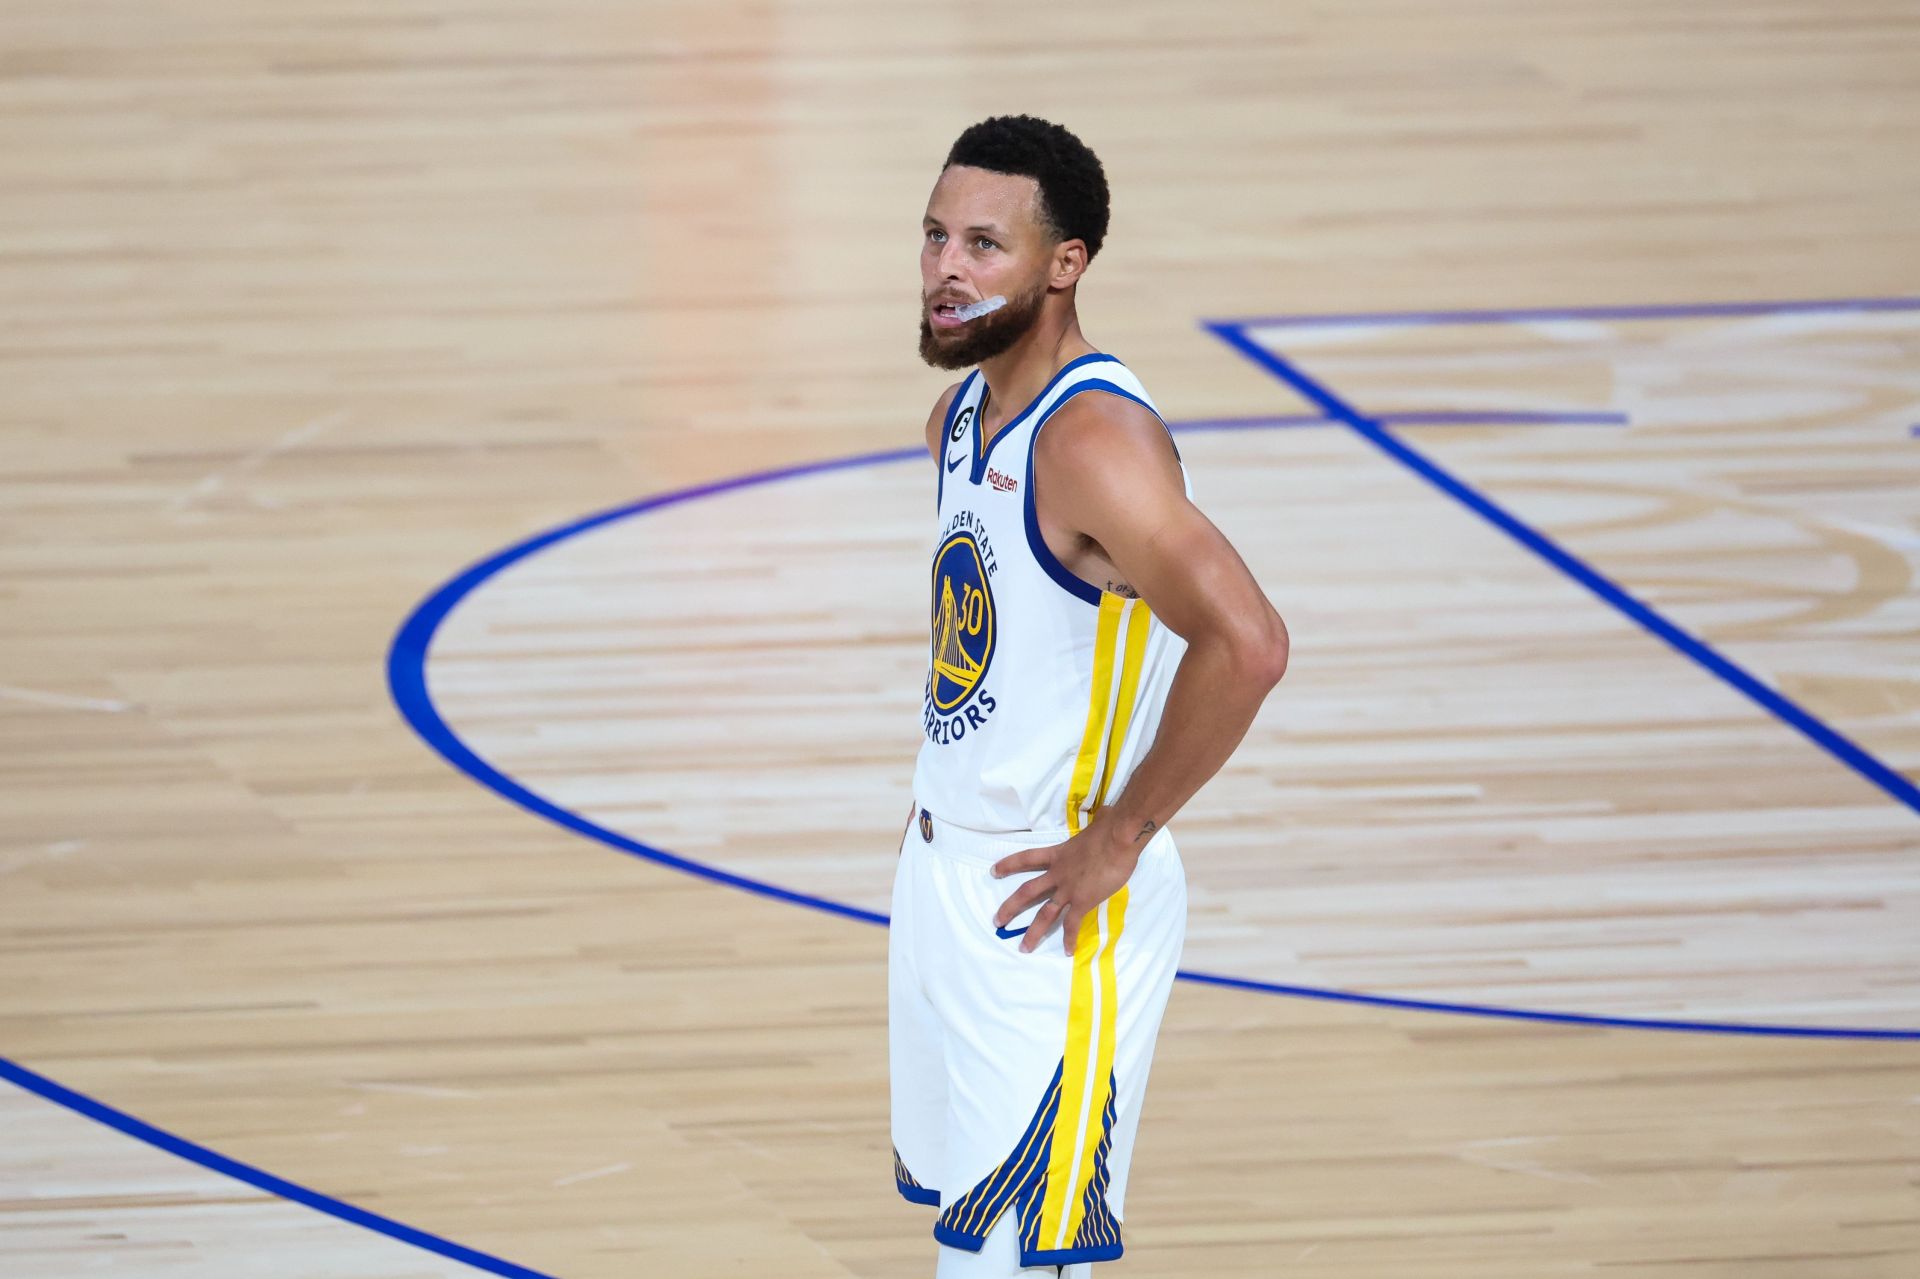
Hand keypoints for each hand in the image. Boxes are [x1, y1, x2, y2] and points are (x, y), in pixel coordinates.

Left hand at [991, 813, 1142, 955]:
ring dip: (1033, 932)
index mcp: (1058, 854)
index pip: (1026, 858)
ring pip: (1044, 914)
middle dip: (1010, 908)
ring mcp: (1069, 889)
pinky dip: (1070, 939)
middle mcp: (1057, 874)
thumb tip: (1106, 814)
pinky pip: (1073, 924)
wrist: (1119, 837)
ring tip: (1023, 948)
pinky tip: (1068, 952)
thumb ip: (1096, 823)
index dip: (1008, 865)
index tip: (993, 871)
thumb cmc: (1110, 827)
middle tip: (997, 921)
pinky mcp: (1083, 900)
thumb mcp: (1096, 824)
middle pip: (1026, 892)